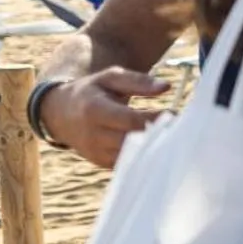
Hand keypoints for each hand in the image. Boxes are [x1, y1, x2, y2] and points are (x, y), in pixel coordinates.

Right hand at [39, 68, 169, 168]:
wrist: (61, 113)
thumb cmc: (93, 91)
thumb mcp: (110, 78)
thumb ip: (138, 81)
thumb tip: (166, 87)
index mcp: (95, 110)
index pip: (130, 120)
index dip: (155, 118)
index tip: (176, 113)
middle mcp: (94, 135)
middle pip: (132, 141)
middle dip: (158, 136)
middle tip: (181, 129)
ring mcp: (97, 153)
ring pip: (132, 158)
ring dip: (154, 149)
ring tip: (173, 138)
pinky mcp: (103, 164)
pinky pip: (128, 165)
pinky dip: (145, 159)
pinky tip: (161, 149)